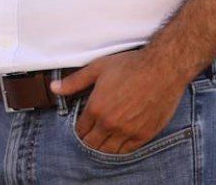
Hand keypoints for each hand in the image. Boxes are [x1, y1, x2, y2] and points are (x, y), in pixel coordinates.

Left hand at [51, 49, 184, 154]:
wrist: (162, 69)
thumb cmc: (130, 65)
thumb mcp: (97, 68)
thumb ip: (74, 81)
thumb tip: (53, 88)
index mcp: (96, 108)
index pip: (80, 130)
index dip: (79, 128)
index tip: (82, 125)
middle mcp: (110, 124)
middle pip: (92, 144)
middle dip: (88, 139)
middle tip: (90, 134)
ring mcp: (128, 131)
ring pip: (109, 150)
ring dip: (103, 146)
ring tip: (102, 139)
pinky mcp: (144, 135)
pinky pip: (127, 150)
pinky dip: (120, 148)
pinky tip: (118, 141)